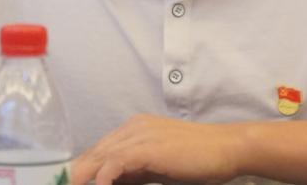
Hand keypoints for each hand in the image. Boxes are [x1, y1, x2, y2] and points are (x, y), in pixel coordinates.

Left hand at [70, 115, 245, 184]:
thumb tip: (110, 181)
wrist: (228, 148)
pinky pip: (115, 163)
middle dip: (78, 177)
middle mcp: (133, 127)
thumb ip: (135, 172)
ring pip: (100, 157)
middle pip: (93, 154)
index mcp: (134, 129)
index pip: (98, 152)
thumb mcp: (159, 167)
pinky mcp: (148, 146)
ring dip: (85, 179)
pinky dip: (102, 178)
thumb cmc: (199, 160)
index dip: (83, 173)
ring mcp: (140, 134)